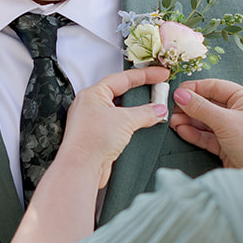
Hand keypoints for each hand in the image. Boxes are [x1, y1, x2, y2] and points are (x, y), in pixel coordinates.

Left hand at [56, 64, 170, 190]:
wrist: (81, 168)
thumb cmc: (91, 141)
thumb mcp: (125, 120)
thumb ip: (145, 112)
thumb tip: (158, 110)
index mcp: (93, 94)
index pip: (123, 78)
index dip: (144, 75)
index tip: (161, 74)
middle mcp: (91, 106)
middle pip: (122, 93)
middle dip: (142, 92)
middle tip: (160, 91)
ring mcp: (94, 122)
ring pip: (121, 111)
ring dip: (138, 110)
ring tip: (155, 110)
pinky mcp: (99, 138)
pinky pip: (119, 125)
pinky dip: (132, 125)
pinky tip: (144, 127)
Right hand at [169, 77, 242, 167]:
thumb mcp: (225, 122)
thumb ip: (201, 107)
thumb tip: (180, 94)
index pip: (216, 87)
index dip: (195, 88)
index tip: (177, 92)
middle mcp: (240, 111)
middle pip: (209, 103)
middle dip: (189, 106)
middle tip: (171, 109)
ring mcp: (233, 129)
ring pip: (206, 120)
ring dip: (189, 120)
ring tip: (172, 121)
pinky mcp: (226, 145)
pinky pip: (207, 135)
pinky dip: (194, 133)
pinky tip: (181, 130)